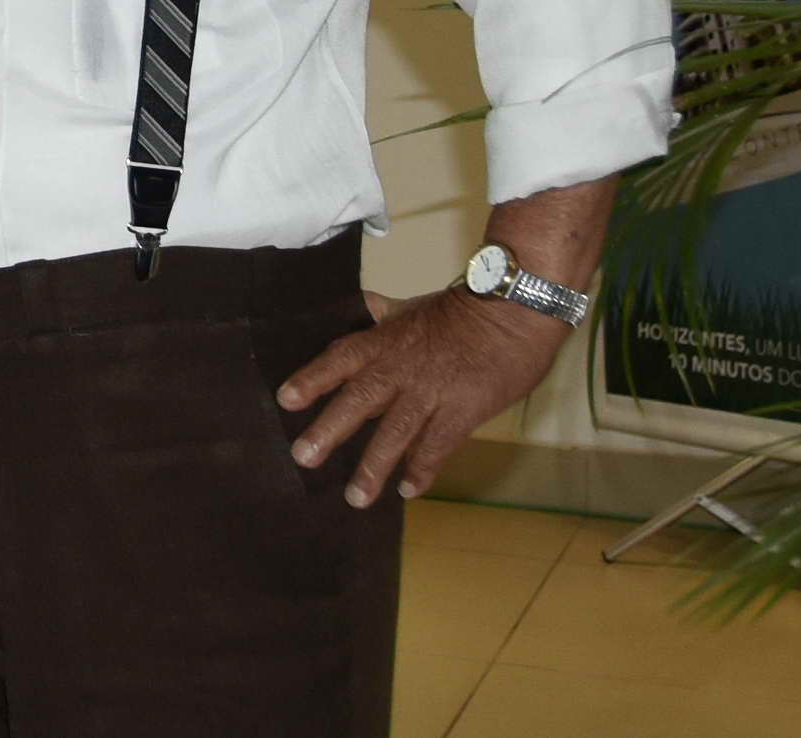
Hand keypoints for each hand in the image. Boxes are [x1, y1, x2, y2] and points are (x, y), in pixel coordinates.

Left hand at [278, 286, 566, 507]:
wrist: (514, 313)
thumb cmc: (463, 309)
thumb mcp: (413, 306)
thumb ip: (383, 312)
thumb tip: (362, 303)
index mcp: (384, 341)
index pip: (339, 360)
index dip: (312, 379)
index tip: (286, 400)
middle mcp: (400, 368)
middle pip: (358, 400)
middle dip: (329, 430)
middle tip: (304, 458)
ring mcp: (431, 391)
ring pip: (395, 432)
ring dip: (374, 466)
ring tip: (356, 497)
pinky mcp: (462, 411)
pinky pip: (437, 446)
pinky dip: (423, 469)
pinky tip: (409, 491)